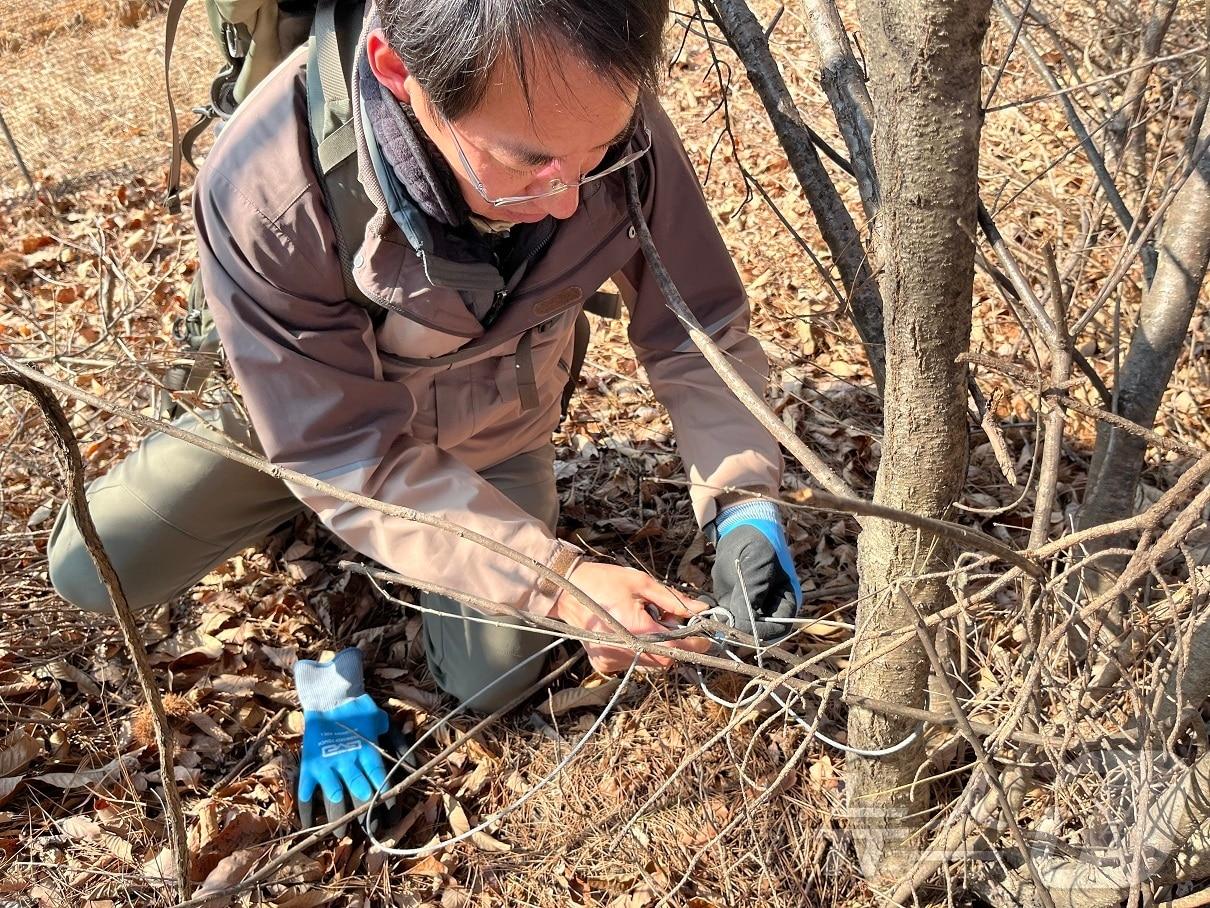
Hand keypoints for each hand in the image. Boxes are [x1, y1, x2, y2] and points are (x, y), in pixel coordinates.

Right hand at [293, 648, 389, 835]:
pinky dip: (307, 812)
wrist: (330, 697)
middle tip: (370, 832)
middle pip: (359, 795)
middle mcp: (349, 762)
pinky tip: (311, 824)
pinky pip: (306, 794)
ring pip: (334, 799)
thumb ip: (397, 741)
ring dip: (339, 819)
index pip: (381, 782)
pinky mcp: (309, 766)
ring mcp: (327, 765)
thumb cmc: (360, 709)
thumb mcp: (382, 721)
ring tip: (342, 833)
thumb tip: (414, 762)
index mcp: (368, 752)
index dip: (386, 803)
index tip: (390, 819)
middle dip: (365, 816)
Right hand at [554, 562, 711, 673]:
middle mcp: (623, 649)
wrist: (565, 590)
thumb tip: (700, 609)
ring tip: (647, 622)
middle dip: (676, 642)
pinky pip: (633, 663)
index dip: (696, 643)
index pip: (677, 646)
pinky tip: (630, 631)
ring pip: (651, 663)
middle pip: (666, 658)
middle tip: (670, 620)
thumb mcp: (641, 583)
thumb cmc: (603, 581)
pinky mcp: (603, 665)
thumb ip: (673, 599)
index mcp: (635, 628)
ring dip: (659, 647)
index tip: (705, 635)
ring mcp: (611, 660)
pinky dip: (640, 650)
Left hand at [711, 501, 801, 643]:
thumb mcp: (756, 567)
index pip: (778, 629)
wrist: (740, 529)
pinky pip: (723, 618)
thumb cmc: (757, 544)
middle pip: (756, 634)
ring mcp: (750, 609)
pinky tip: (706, 604)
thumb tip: (743, 626)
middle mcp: (769, 610)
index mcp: (786, 602)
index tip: (741, 628)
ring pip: (737, 628)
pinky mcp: (732, 605)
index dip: (761, 633)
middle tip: (721, 623)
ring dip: (723, 624)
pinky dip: (713, 614)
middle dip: (738, 631)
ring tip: (711, 612)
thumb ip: (751, 596)